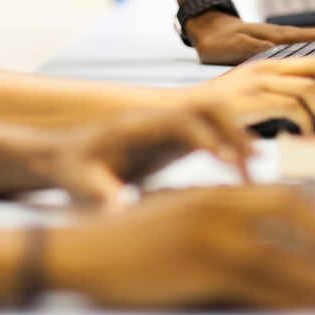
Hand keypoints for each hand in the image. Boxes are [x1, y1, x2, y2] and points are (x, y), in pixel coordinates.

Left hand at [42, 106, 255, 207]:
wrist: (62, 156)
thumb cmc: (69, 170)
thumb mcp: (78, 182)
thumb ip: (97, 192)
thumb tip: (116, 208)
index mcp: (134, 125)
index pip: (177, 120)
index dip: (204, 137)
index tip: (225, 162)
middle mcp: (155, 118)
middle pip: (204, 106)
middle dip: (232, 130)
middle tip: (252, 163)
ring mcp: (165, 126)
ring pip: (212, 115)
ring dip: (235, 136)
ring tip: (252, 170)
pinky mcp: (172, 139)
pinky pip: (209, 133)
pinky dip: (228, 147)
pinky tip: (238, 176)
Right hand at [48, 185, 314, 309]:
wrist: (81, 249)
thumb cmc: (124, 239)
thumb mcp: (176, 213)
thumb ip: (216, 218)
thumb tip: (255, 238)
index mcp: (216, 192)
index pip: (287, 196)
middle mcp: (222, 207)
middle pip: (300, 218)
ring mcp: (214, 237)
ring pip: (289, 258)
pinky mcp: (204, 268)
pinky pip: (265, 289)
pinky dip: (296, 303)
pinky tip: (313, 314)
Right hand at [183, 55, 314, 135]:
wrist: (181, 114)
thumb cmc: (215, 114)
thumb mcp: (249, 99)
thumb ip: (276, 99)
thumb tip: (310, 114)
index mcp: (267, 66)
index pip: (314, 62)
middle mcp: (265, 69)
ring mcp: (258, 82)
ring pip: (309, 88)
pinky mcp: (251, 100)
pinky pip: (292, 106)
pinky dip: (305, 122)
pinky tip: (304, 134)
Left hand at [185, 9, 314, 65]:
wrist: (204, 28)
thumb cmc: (217, 39)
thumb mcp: (234, 46)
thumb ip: (257, 50)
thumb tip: (279, 54)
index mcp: (278, 38)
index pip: (313, 37)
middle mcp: (283, 37)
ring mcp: (280, 39)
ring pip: (313, 41)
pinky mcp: (274, 43)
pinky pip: (302, 45)